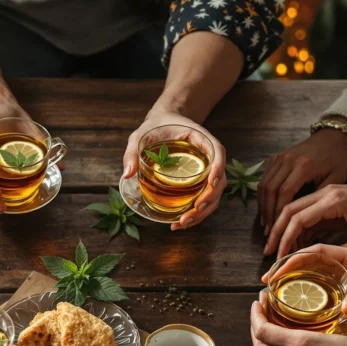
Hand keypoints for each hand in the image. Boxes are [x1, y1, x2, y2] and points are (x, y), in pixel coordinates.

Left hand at [123, 108, 226, 230]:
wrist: (163, 122)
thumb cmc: (155, 126)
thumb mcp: (140, 135)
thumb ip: (132, 151)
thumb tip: (127, 174)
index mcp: (201, 138)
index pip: (217, 152)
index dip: (218, 168)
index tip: (211, 182)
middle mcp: (208, 155)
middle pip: (219, 180)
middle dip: (209, 198)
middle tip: (193, 211)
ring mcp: (206, 169)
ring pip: (214, 194)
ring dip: (204, 211)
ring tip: (184, 223)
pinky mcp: (199, 180)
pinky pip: (204, 198)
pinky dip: (196, 213)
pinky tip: (181, 223)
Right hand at [258, 127, 346, 233]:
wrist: (335, 137)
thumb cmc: (339, 160)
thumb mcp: (337, 180)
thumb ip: (320, 198)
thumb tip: (303, 220)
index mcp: (304, 166)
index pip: (284, 193)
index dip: (279, 213)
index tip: (279, 230)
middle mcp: (288, 160)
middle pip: (270, 190)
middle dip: (268, 213)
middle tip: (269, 232)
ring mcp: (280, 157)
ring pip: (263, 185)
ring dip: (262, 206)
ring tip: (266, 224)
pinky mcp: (276, 158)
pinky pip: (264, 179)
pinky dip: (263, 196)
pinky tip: (266, 210)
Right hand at [264, 183, 346, 257]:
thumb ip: (342, 251)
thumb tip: (320, 265)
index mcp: (334, 200)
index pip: (297, 218)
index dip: (285, 239)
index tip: (278, 257)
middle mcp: (328, 192)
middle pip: (289, 209)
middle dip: (277, 232)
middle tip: (270, 254)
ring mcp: (330, 192)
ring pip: (296, 208)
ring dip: (286, 228)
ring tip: (280, 250)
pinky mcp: (335, 197)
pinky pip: (309, 209)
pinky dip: (300, 225)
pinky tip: (300, 243)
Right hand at [270, 245, 346, 341]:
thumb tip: (345, 307)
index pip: (317, 250)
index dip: (295, 258)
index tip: (277, 272)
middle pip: (308, 252)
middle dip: (285, 262)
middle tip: (267, 278)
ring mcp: (344, 270)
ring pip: (310, 262)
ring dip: (290, 269)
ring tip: (273, 283)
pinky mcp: (344, 282)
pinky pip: (316, 275)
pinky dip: (301, 279)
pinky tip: (290, 291)